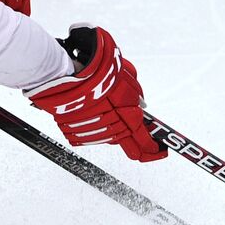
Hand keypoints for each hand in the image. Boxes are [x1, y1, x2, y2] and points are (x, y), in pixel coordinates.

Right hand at [27, 25, 165, 161]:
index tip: (158, 151)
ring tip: (103, 104)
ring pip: (109, 137)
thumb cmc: (97, 73)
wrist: (67, 75)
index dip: (154, 150)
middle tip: (129, 120)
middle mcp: (112, 131)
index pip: (145, 144)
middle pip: (127, 143)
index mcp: (128, 119)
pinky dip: (93, 124)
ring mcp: (94, 134)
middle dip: (131, 133)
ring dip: (110, 125)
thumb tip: (139, 103)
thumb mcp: (126, 78)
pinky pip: (91, 134)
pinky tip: (91, 108)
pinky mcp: (77, 134)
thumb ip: (135, 94)